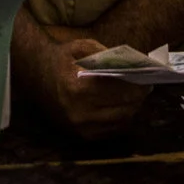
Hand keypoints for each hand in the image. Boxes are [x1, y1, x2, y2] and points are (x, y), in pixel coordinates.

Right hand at [13, 17, 148, 138]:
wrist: (35, 74)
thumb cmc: (62, 58)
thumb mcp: (83, 47)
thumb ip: (109, 55)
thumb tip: (136, 67)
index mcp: (79, 88)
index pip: (120, 90)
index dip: (138, 85)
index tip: (148, 80)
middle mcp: (79, 111)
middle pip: (124, 108)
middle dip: (138, 98)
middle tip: (146, 88)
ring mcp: (79, 126)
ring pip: (120, 121)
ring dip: (132, 109)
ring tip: (136, 97)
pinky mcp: (80, 135)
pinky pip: (111, 131)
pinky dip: (120, 119)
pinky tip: (123, 107)